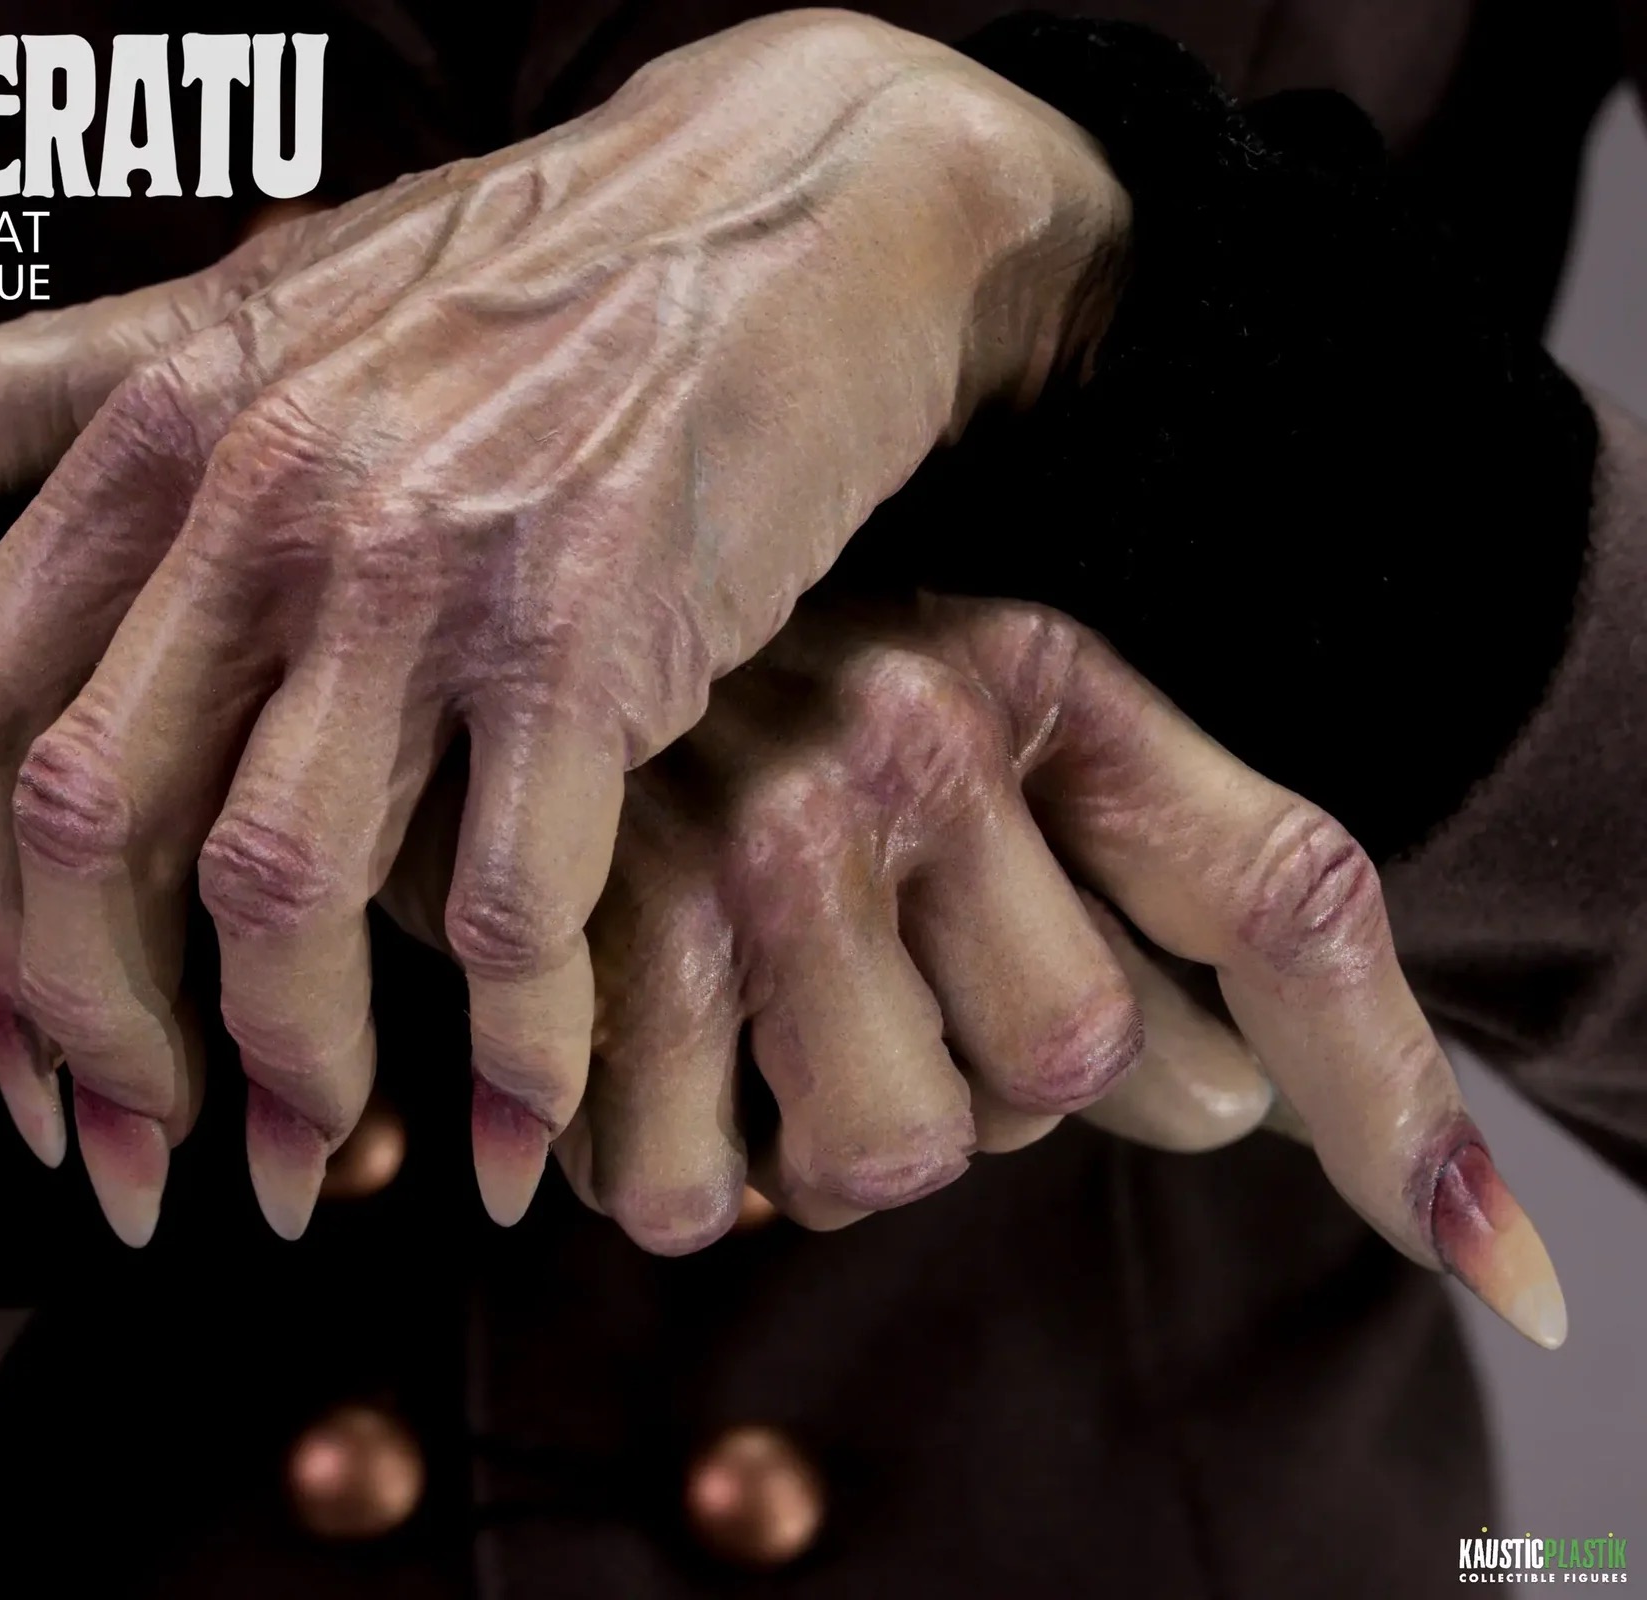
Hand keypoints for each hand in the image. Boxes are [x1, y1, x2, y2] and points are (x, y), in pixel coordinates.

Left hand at [0, 13, 1127, 1243]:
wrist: (796, 212)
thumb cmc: (535, 279)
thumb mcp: (263, 300)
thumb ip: (41, 381)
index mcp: (168, 428)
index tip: (26, 1064)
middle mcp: (267, 495)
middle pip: (101, 828)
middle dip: (104, 1043)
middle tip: (148, 1172)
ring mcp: (423, 565)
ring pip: (285, 891)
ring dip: (289, 1075)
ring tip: (303, 1173)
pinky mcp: (590, 629)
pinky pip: (507, 903)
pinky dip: (510, 1052)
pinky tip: (520, 1132)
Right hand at [493, 597, 1562, 1347]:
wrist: (473, 620)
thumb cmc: (730, 709)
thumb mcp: (941, 738)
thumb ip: (1107, 902)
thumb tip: (1234, 1102)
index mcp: (1033, 676)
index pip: (1284, 900)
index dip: (1399, 1103)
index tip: (1506, 1272)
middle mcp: (914, 736)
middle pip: (1074, 1070)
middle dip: (985, 1090)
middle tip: (870, 997)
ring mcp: (759, 840)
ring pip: (894, 1160)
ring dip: (821, 1144)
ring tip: (744, 1026)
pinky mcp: (601, 950)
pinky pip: (697, 1196)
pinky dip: (673, 1169)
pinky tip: (630, 1057)